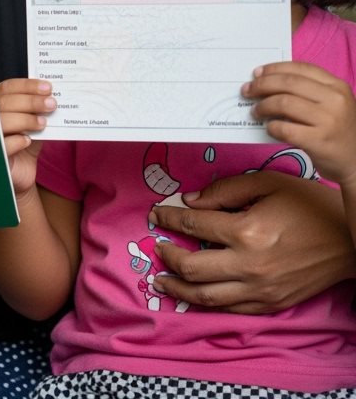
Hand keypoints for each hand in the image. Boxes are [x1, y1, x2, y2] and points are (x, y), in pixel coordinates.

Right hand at [0, 78, 53, 197]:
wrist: (23, 171)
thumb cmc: (27, 142)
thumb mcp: (35, 124)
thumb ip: (40, 111)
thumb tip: (53, 97)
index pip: (8, 88)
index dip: (27, 85)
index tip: (47, 87)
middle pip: (5, 102)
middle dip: (30, 101)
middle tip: (51, 104)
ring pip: (1, 120)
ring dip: (25, 119)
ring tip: (43, 123)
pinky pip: (1, 144)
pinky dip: (16, 140)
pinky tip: (28, 141)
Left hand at [150, 170, 355, 312]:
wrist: (350, 241)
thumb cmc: (311, 207)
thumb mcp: (268, 183)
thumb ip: (225, 190)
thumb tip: (191, 201)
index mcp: (246, 231)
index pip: (192, 225)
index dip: (169, 219)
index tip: (157, 215)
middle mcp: (249, 265)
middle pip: (191, 267)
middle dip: (167, 256)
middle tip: (158, 247)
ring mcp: (260, 289)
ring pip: (205, 296)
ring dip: (178, 287)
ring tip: (161, 280)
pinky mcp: (271, 304)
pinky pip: (231, 309)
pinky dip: (207, 303)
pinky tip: (195, 294)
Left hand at [247, 61, 355, 183]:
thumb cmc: (337, 130)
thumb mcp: (331, 104)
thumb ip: (308, 91)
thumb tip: (265, 80)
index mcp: (337, 86)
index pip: (300, 69)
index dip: (274, 68)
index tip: (256, 73)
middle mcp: (335, 100)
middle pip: (288, 83)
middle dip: (261, 85)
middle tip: (247, 91)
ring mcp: (329, 120)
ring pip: (283, 103)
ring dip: (263, 106)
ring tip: (256, 111)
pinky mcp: (319, 141)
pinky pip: (284, 128)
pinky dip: (271, 127)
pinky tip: (269, 128)